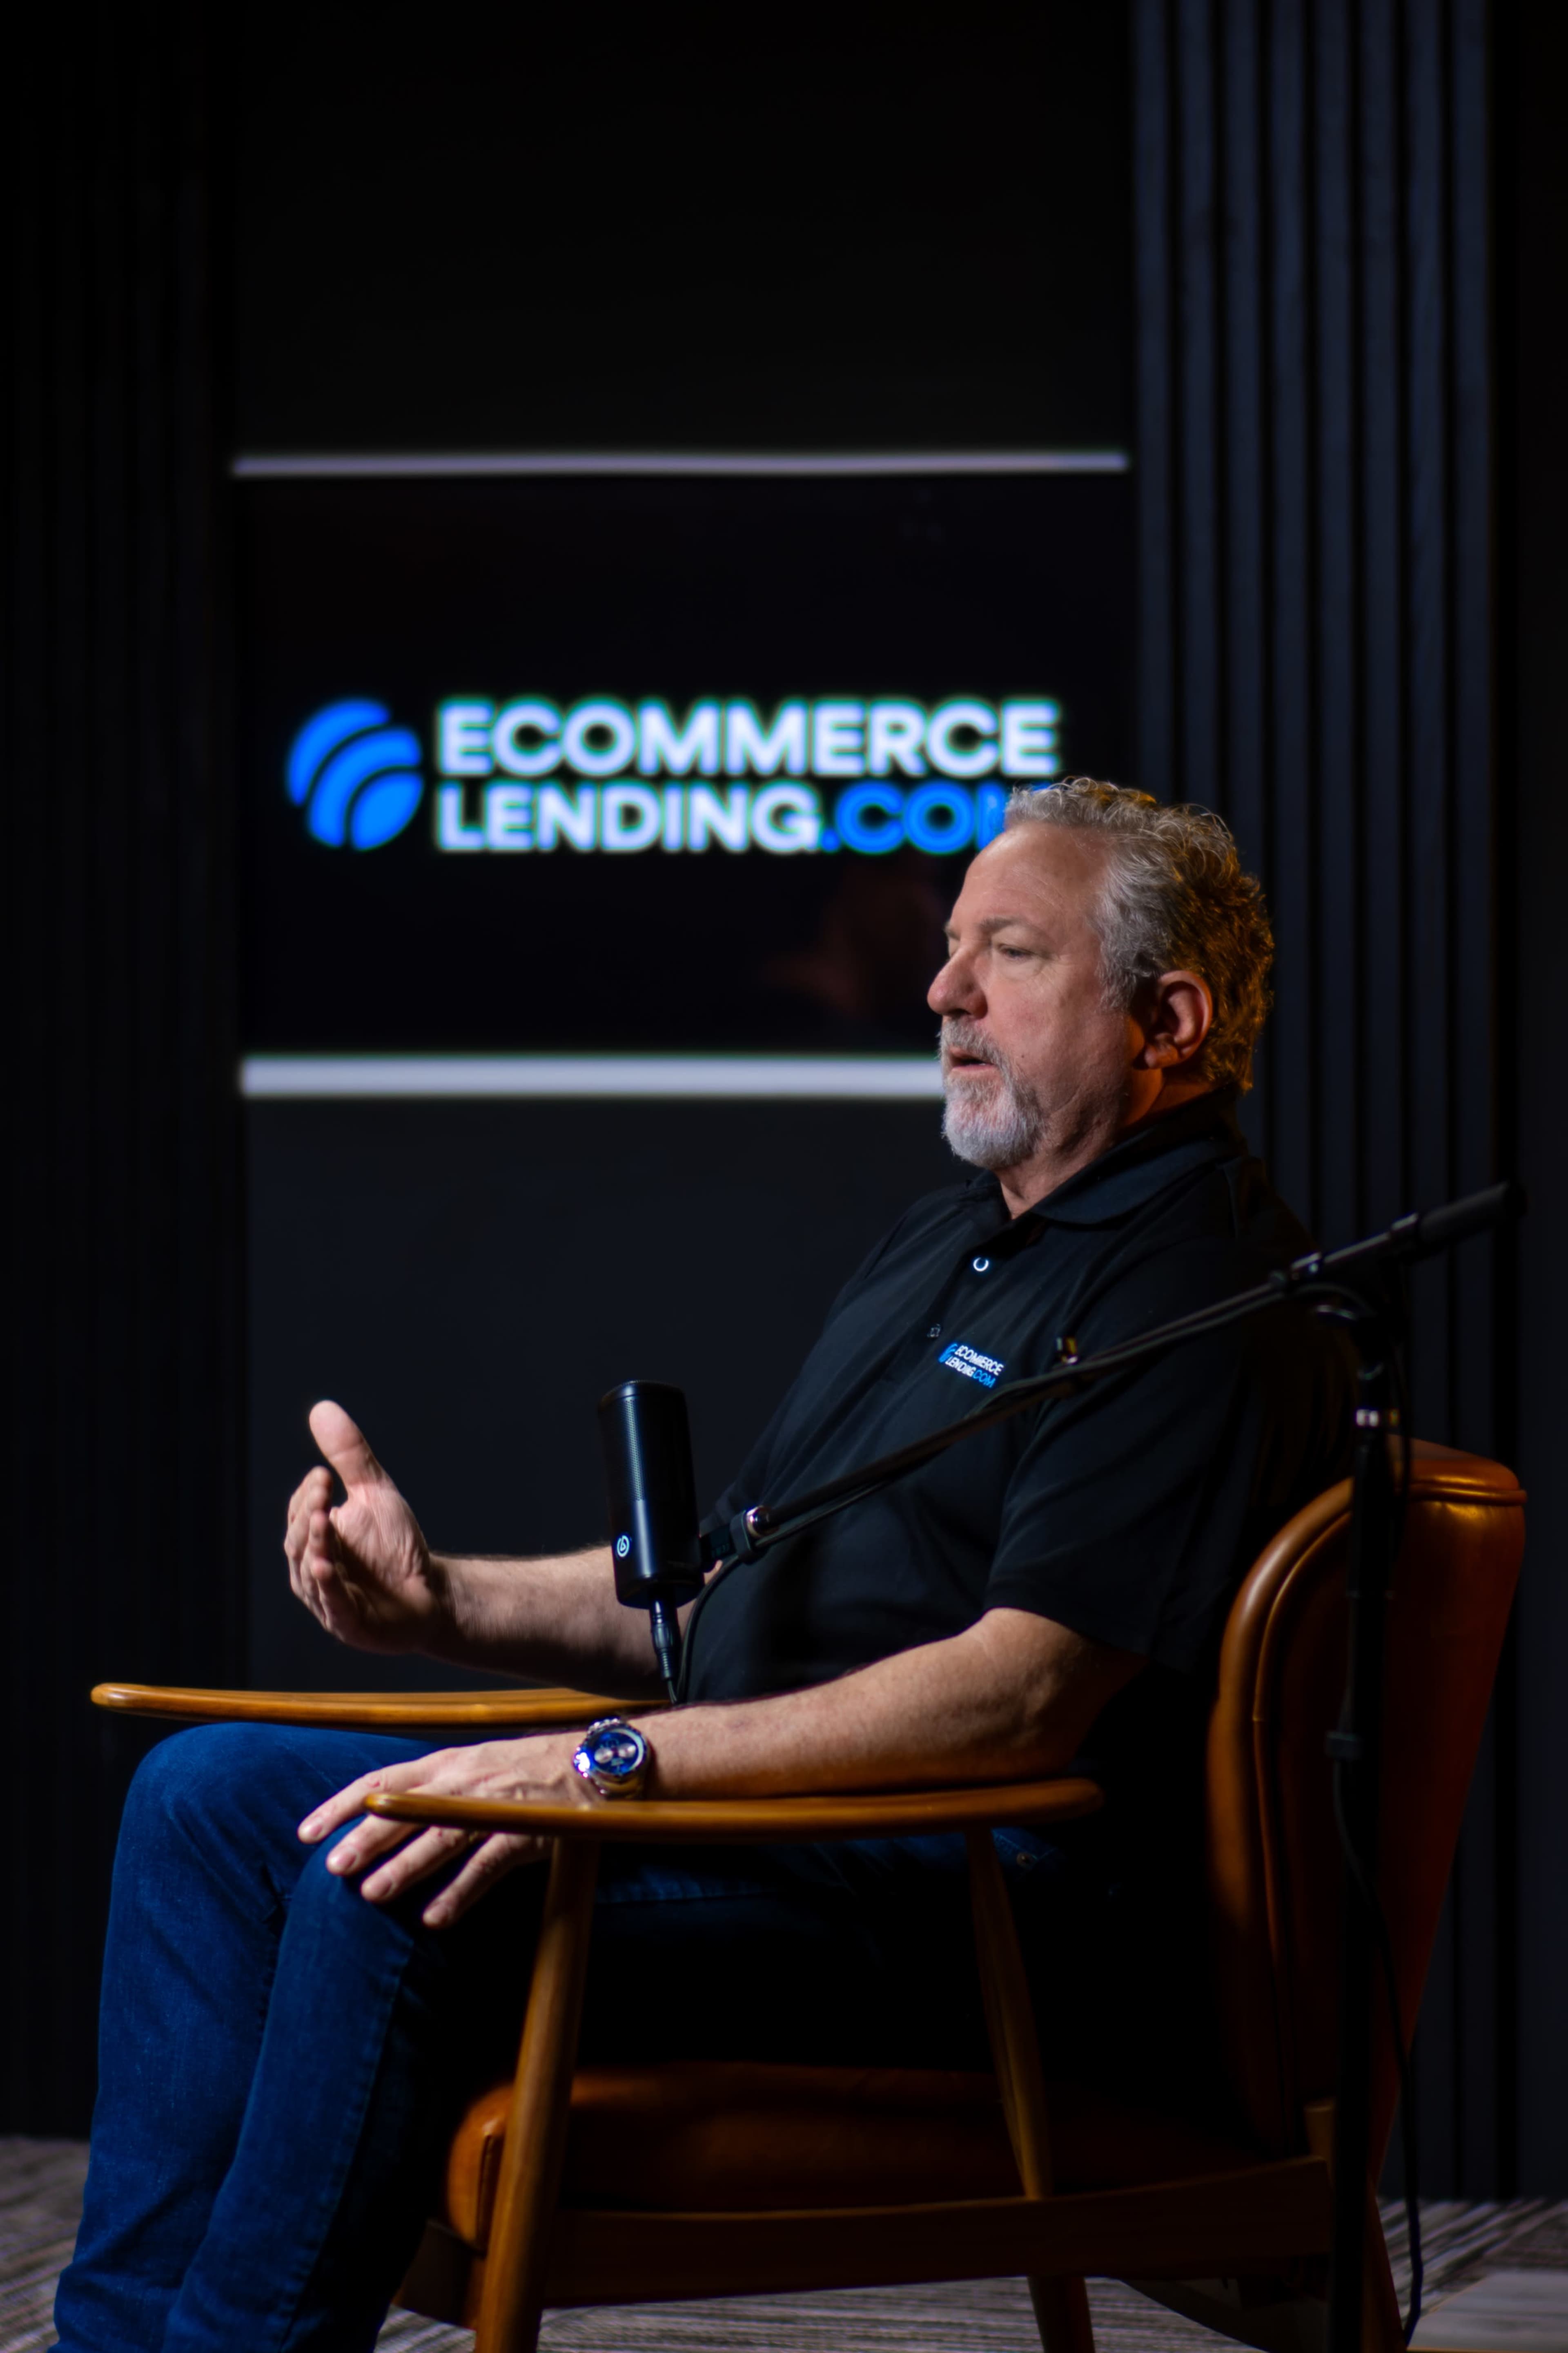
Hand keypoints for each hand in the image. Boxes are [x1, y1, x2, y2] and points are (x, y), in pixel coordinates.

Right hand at [283, 1401, 449, 1653]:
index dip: (308, 1495)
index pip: (299, 1513)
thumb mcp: (375, 1494)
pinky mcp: (348, 1622)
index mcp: (314, 1539)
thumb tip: (321, 1408)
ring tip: (324, 1522)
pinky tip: (326, 1565)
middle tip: (323, 1494)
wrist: (431, 1592)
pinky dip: (327, 1585)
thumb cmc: (397, 1545)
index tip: (326, 1475)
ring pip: (310, 1572)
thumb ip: (350, 1457)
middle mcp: (311, 1570)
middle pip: (298, 1541)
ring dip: (316, 1546)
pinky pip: (331, 1603)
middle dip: (309, 1517)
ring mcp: (327, 1599)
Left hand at [297, 1733, 586, 1925]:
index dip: (342, 1804)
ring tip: (372, 1894)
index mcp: (448, 1763)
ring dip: (405, 1866)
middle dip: (366, 1837)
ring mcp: (495, 1805)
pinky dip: (461, 1892)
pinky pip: (487, 1865)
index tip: (306, 1831)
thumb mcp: (477, 1767)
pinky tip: (436, 1918)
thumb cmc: (532, 1770)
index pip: (382, 1779)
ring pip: (441, 1835)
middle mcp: (464, 1779)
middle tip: (332, 1867)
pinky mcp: (526, 1830)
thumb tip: (385, 1820)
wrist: (597, 1763)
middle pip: (405, 1808)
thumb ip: (435, 1789)